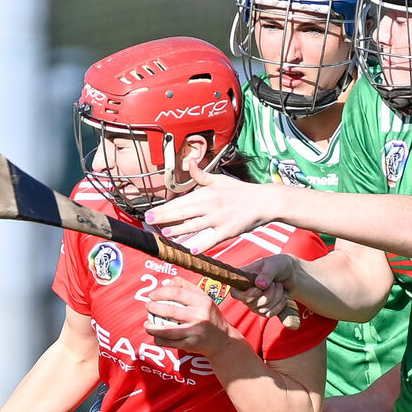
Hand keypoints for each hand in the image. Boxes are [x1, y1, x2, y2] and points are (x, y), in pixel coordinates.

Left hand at [145, 161, 271, 251]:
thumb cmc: (240, 191)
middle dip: (165, 217)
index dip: (164, 208)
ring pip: (195, 225)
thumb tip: (189, 160)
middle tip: (148, 222)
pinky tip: (192, 250)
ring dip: (179, 230)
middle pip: (184, 212)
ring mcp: (219, 218)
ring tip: (165, 233)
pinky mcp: (229, 230)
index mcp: (206, 193)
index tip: (149, 213)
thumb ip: (200, 174)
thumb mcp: (219, 179)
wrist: (264, 201)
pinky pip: (213, 239)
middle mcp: (211, 205)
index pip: (181, 201)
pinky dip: (203, 244)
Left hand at [145, 277, 235, 354]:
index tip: (152, 295)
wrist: (223, 340)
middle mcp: (200, 316)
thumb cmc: (210, 316)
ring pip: (167, 330)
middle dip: (154, 308)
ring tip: (147, 324)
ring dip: (152, 327)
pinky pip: (169, 343)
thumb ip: (187, 287)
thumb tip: (167, 282)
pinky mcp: (190, 345)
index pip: (177, 293)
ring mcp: (194, 332)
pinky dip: (159, 339)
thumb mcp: (204, 299)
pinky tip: (156, 336)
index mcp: (203, 302)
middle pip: (170, 310)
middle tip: (148, 306)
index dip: (161, 293)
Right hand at [231, 255, 295, 317]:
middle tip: (275, 283)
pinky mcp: (264, 310)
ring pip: (262, 310)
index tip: (259, 290)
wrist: (291, 274)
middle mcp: (246, 293)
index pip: (234, 293)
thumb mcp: (273, 264)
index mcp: (243, 279)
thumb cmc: (279, 265)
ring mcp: (254, 303)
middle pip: (251, 303)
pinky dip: (279, 306)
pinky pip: (269, 314)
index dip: (246, 295)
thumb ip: (266, 273)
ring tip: (279, 286)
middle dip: (268, 295)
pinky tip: (283, 296)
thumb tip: (259, 285)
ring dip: (276, 298)